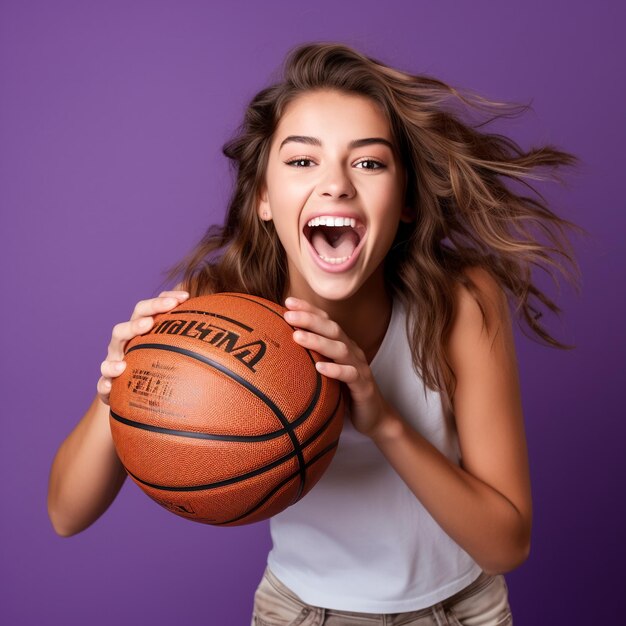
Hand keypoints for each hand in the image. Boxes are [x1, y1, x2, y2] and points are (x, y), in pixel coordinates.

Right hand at [96, 290, 189, 404]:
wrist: (130, 399)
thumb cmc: (159, 370)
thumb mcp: (177, 355)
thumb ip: (196, 343)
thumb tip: (235, 335)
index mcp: (144, 331)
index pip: (152, 308)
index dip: (165, 300)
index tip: (185, 297)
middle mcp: (127, 342)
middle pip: (132, 320)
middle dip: (144, 314)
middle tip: (158, 316)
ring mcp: (114, 360)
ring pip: (113, 346)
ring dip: (126, 338)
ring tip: (136, 343)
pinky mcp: (107, 384)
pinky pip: (102, 383)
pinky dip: (105, 382)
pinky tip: (112, 385)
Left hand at [283, 297, 393, 437]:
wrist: (375, 416)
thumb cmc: (345, 391)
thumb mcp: (326, 371)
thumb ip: (311, 358)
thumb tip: (281, 350)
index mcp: (342, 345)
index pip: (325, 322)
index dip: (309, 310)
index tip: (288, 301)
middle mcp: (351, 351)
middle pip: (332, 329)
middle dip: (310, 319)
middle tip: (288, 314)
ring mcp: (359, 367)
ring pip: (340, 349)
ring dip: (318, 341)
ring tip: (297, 336)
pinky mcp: (363, 386)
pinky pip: (350, 375)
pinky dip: (335, 370)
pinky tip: (319, 367)